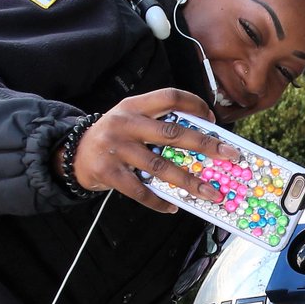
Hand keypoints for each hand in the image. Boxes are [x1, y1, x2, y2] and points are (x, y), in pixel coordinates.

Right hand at [62, 89, 238, 212]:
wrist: (74, 153)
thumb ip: (159, 125)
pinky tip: (174, 207)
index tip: (214, 121)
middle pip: (173, 133)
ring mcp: (117, 148)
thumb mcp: (131, 120)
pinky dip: (159, 201)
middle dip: (206, 145)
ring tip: (211, 194)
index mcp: (135, 106)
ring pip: (161, 167)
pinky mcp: (109, 172)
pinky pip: (141, 191)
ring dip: (190, 182)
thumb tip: (203, 142)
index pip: (170, 96)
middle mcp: (126, 123)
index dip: (195, 105)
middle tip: (230, 156)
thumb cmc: (114, 138)